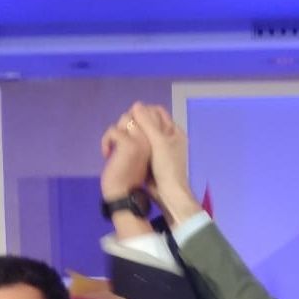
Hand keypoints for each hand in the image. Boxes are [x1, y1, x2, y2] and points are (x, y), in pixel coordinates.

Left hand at [99, 113, 151, 201]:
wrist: (123, 195)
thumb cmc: (128, 179)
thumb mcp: (135, 155)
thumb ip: (135, 139)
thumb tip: (127, 121)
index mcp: (155, 143)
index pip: (145, 118)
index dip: (131, 123)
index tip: (121, 139)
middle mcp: (151, 140)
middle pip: (135, 115)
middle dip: (121, 127)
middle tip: (116, 144)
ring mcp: (142, 141)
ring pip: (125, 119)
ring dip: (114, 132)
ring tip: (112, 148)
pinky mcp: (129, 144)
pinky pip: (113, 130)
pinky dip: (106, 141)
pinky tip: (107, 154)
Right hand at [127, 102, 201, 224]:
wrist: (167, 194)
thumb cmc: (167, 167)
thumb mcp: (158, 142)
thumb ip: (148, 123)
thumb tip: (136, 104)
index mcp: (174, 131)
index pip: (157, 111)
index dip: (144, 112)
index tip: (132, 118)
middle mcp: (168, 138)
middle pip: (149, 121)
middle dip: (137, 122)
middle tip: (126, 128)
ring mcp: (159, 149)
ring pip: (143, 133)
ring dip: (133, 133)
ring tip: (123, 136)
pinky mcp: (151, 158)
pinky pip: (140, 145)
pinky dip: (133, 143)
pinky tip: (124, 146)